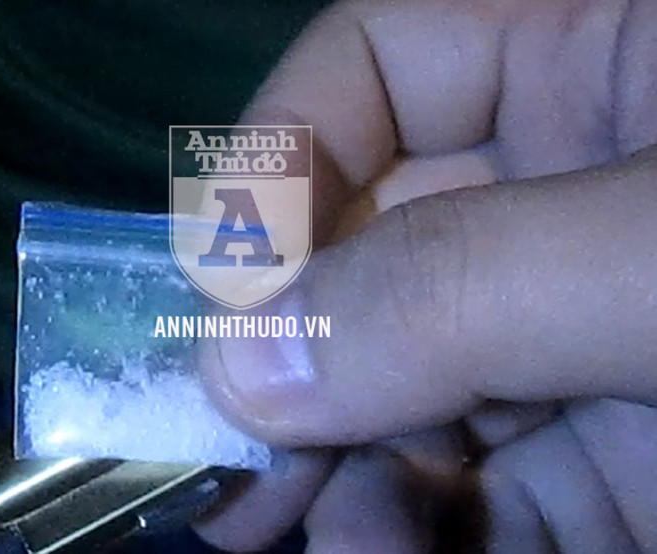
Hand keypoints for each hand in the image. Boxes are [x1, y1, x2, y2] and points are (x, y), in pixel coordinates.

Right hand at [194, 0, 656, 550]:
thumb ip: (460, 287)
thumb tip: (246, 365)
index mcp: (592, 62)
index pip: (375, 62)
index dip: (280, 156)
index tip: (227, 284)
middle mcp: (562, 199)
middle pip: (366, 249)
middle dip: (285, 348)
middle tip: (212, 437)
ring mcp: (574, 332)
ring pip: (402, 380)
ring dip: (326, 455)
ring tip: (264, 519)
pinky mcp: (606, 451)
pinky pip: (474, 480)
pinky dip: (408, 520)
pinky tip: (369, 545)